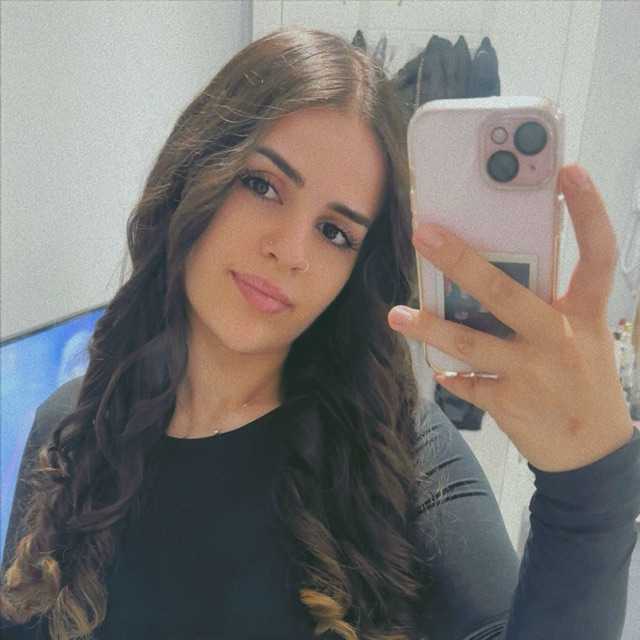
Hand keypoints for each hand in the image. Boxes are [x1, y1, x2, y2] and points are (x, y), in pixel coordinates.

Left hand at [388, 164, 633, 472]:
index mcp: (584, 313)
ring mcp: (532, 372)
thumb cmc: (583, 380)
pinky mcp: (508, 402)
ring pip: (469, 341)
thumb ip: (546, 304)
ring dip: (428, 326)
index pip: (597, 254)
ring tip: (396, 315)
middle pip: (505, 291)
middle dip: (460, 260)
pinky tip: (437, 367)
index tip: (568, 171)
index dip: (588, 211)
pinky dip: (449, 373)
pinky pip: (465, 381)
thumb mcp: (580, 335)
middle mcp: (559, 337)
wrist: (592, 452)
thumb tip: (492, 273)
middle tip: (423, 233)